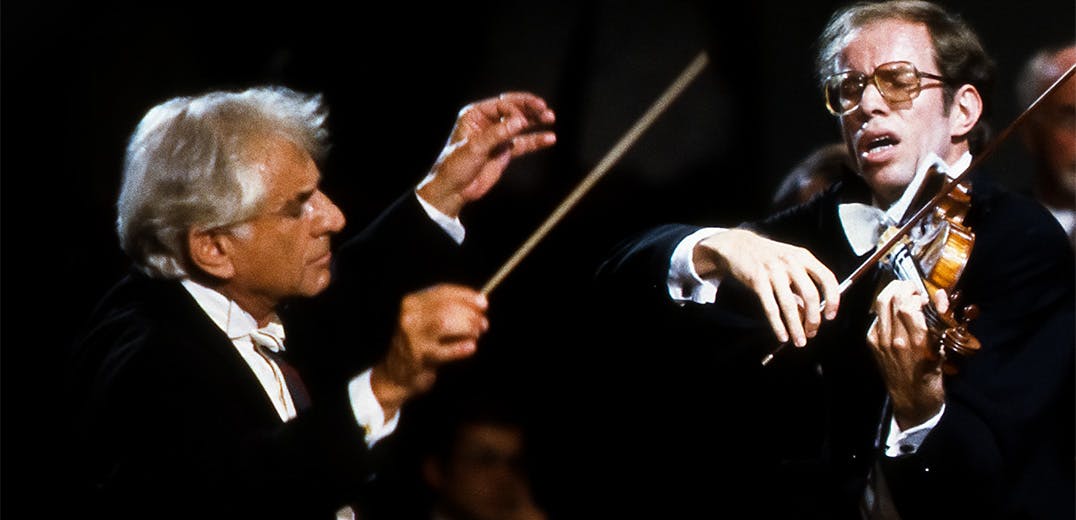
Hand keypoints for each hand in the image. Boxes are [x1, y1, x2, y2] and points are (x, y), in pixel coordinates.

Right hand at [371, 284, 488, 416]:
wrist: (396, 374)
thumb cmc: (419, 344)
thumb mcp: (426, 321)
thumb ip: (448, 309)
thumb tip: (479, 302)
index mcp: (412, 303)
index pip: (443, 292)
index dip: (466, 296)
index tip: (483, 303)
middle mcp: (410, 317)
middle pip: (446, 307)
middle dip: (470, 314)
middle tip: (483, 323)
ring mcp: (413, 337)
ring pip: (445, 324)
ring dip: (468, 328)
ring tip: (476, 334)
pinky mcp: (419, 357)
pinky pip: (446, 351)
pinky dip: (461, 348)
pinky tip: (471, 347)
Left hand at [417, 92, 555, 216]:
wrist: (454, 190)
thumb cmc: (455, 165)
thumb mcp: (474, 147)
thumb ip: (497, 134)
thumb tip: (519, 122)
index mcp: (474, 115)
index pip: (501, 105)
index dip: (514, 111)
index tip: (521, 123)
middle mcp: (487, 122)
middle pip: (513, 110)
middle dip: (529, 108)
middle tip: (544, 108)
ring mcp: (497, 136)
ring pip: (520, 124)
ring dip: (535, 121)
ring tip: (550, 118)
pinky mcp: (504, 151)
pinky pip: (523, 143)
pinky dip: (536, 140)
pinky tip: (549, 138)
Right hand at [694, 228, 839, 346]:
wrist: (738, 245)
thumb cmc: (768, 257)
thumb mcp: (789, 262)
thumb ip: (801, 284)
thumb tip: (809, 314)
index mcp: (804, 256)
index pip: (827, 278)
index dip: (833, 299)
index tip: (831, 316)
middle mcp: (791, 262)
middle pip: (810, 295)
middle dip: (814, 319)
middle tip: (812, 332)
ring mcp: (773, 271)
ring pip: (790, 305)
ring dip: (796, 327)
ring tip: (800, 341)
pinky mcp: (757, 281)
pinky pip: (771, 308)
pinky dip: (778, 325)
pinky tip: (782, 336)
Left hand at [867, 280, 947, 428]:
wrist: (912, 400)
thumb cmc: (932, 375)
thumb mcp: (943, 348)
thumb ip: (941, 320)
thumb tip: (940, 296)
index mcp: (917, 341)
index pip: (906, 304)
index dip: (914, 292)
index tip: (923, 294)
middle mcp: (895, 339)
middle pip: (888, 299)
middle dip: (900, 287)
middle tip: (911, 288)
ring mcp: (881, 341)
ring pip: (879, 305)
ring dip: (891, 294)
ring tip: (902, 295)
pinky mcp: (872, 344)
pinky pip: (877, 318)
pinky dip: (886, 310)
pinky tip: (895, 314)